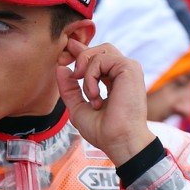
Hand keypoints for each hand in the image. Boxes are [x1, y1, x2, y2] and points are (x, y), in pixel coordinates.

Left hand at [56, 39, 155, 166]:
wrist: (119, 141)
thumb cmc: (103, 131)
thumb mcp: (78, 107)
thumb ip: (69, 88)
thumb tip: (61, 68)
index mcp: (114, 81)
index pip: (97, 58)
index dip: (79, 53)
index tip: (63, 57)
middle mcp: (122, 73)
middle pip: (99, 48)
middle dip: (78, 54)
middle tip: (62, 63)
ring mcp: (128, 69)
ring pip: (98, 51)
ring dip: (85, 71)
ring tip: (89, 95)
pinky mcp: (129, 68)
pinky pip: (100, 59)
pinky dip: (91, 77)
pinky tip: (94, 95)